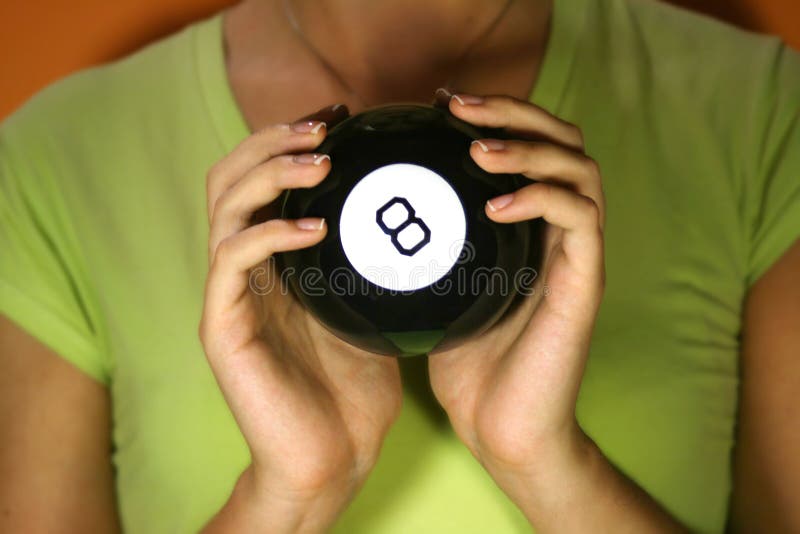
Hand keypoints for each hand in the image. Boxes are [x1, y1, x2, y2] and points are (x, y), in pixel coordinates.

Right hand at [199, 104, 402, 531]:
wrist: (330, 457)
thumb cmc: (353, 388)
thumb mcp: (368, 306)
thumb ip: (370, 260)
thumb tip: (416, 214)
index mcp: (272, 261)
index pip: (261, 179)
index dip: (290, 140)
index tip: (339, 118)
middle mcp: (242, 269)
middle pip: (230, 176)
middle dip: (273, 141)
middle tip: (323, 127)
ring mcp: (228, 295)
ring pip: (226, 206)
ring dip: (270, 173)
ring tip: (319, 162)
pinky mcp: (221, 326)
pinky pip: (233, 260)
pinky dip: (270, 233)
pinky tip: (313, 228)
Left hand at [427, 89, 604, 477]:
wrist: (504, 431)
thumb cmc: (468, 367)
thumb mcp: (438, 292)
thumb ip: (427, 250)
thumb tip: (373, 214)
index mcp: (530, 231)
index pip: (533, 148)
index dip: (497, 115)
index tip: (445, 104)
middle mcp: (561, 235)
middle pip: (565, 141)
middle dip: (515, 113)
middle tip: (461, 106)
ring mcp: (578, 257)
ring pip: (580, 170)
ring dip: (528, 148)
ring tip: (478, 148)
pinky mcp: (585, 285)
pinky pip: (579, 219)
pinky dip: (539, 199)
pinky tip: (494, 203)